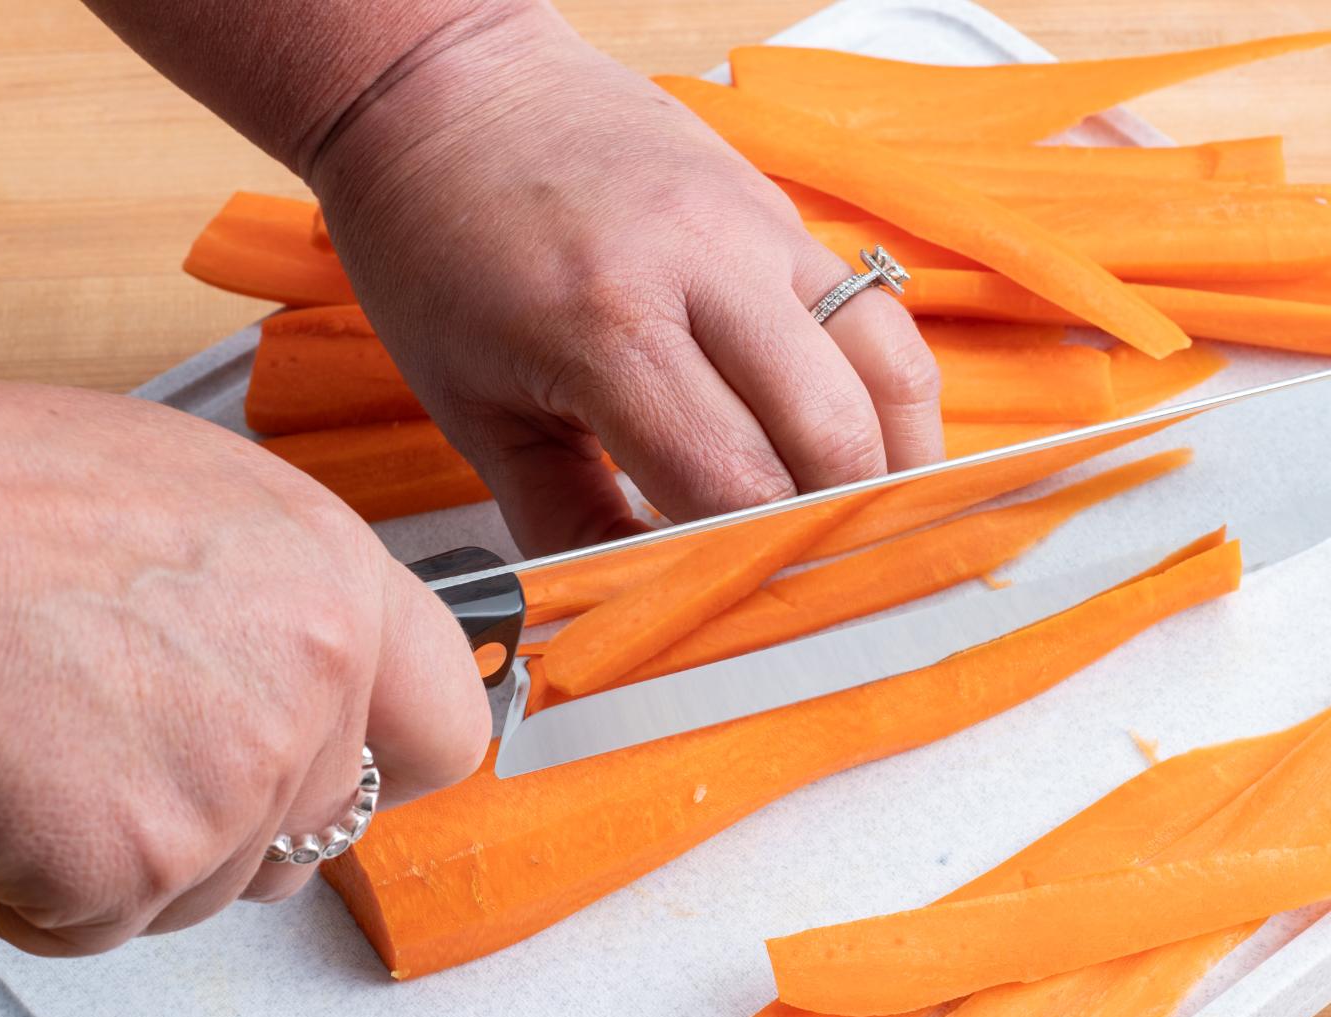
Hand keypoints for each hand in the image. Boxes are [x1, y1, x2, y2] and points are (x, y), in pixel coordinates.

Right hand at [0, 372, 488, 954]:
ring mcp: (239, 785)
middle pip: (315, 825)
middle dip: (229, 813)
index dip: (392, 757)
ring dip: (122, 849)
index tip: (357, 764)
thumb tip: (284, 653)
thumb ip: (267, 598)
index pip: (446, 722)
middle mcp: (314, 682)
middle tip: (122, 745)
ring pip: (209, 883)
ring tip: (29, 738)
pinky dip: (30, 884)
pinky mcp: (143, 871)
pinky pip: (99, 921)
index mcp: (332, 579)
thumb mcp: (173, 500)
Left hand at [304, 2, 943, 554]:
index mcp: (609, 327)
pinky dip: (888, 395)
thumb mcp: (473, 404)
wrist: (445, 85)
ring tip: (874, 531)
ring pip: (886, 369)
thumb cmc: (437, 241)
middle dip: (838, 531)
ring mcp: (757, 230)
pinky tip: (871, 449)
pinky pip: (877, 314)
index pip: (734, 484)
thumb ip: (562, 518)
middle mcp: (705, 268)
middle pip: (833, 436)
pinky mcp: (781, 212)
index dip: (754, 569)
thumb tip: (634, 610)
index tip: (753, 617)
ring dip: (893, 465)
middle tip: (822, 588)